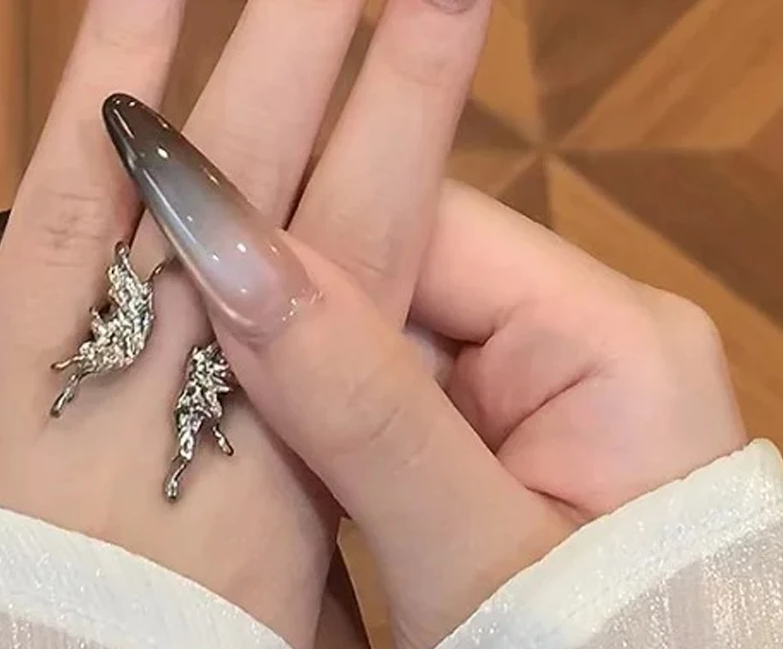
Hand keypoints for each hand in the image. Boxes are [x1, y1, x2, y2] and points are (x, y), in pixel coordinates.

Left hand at [0, 0, 518, 648]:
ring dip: (136, 5)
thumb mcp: (297, 613)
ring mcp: (2, 397)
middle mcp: (150, 393)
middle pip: (252, 147)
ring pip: (85, 168)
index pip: (369, 206)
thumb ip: (330, 485)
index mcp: (274, 446)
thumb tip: (369, 389)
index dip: (422, 58)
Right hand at [106, 102, 747, 648]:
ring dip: (300, 363)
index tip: (183, 242)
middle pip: (406, 267)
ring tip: (194, 369)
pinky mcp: (514, 428)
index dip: (302, 230)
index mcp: (614, 333)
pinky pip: (400, 387)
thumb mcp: (477, 561)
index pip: (428, 220)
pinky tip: (262, 425)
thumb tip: (232, 249)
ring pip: (388, 331)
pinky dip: (330, 411)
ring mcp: (551, 382)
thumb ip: (366, 409)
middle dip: (292, 303)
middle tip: (168, 313)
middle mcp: (589, 332)